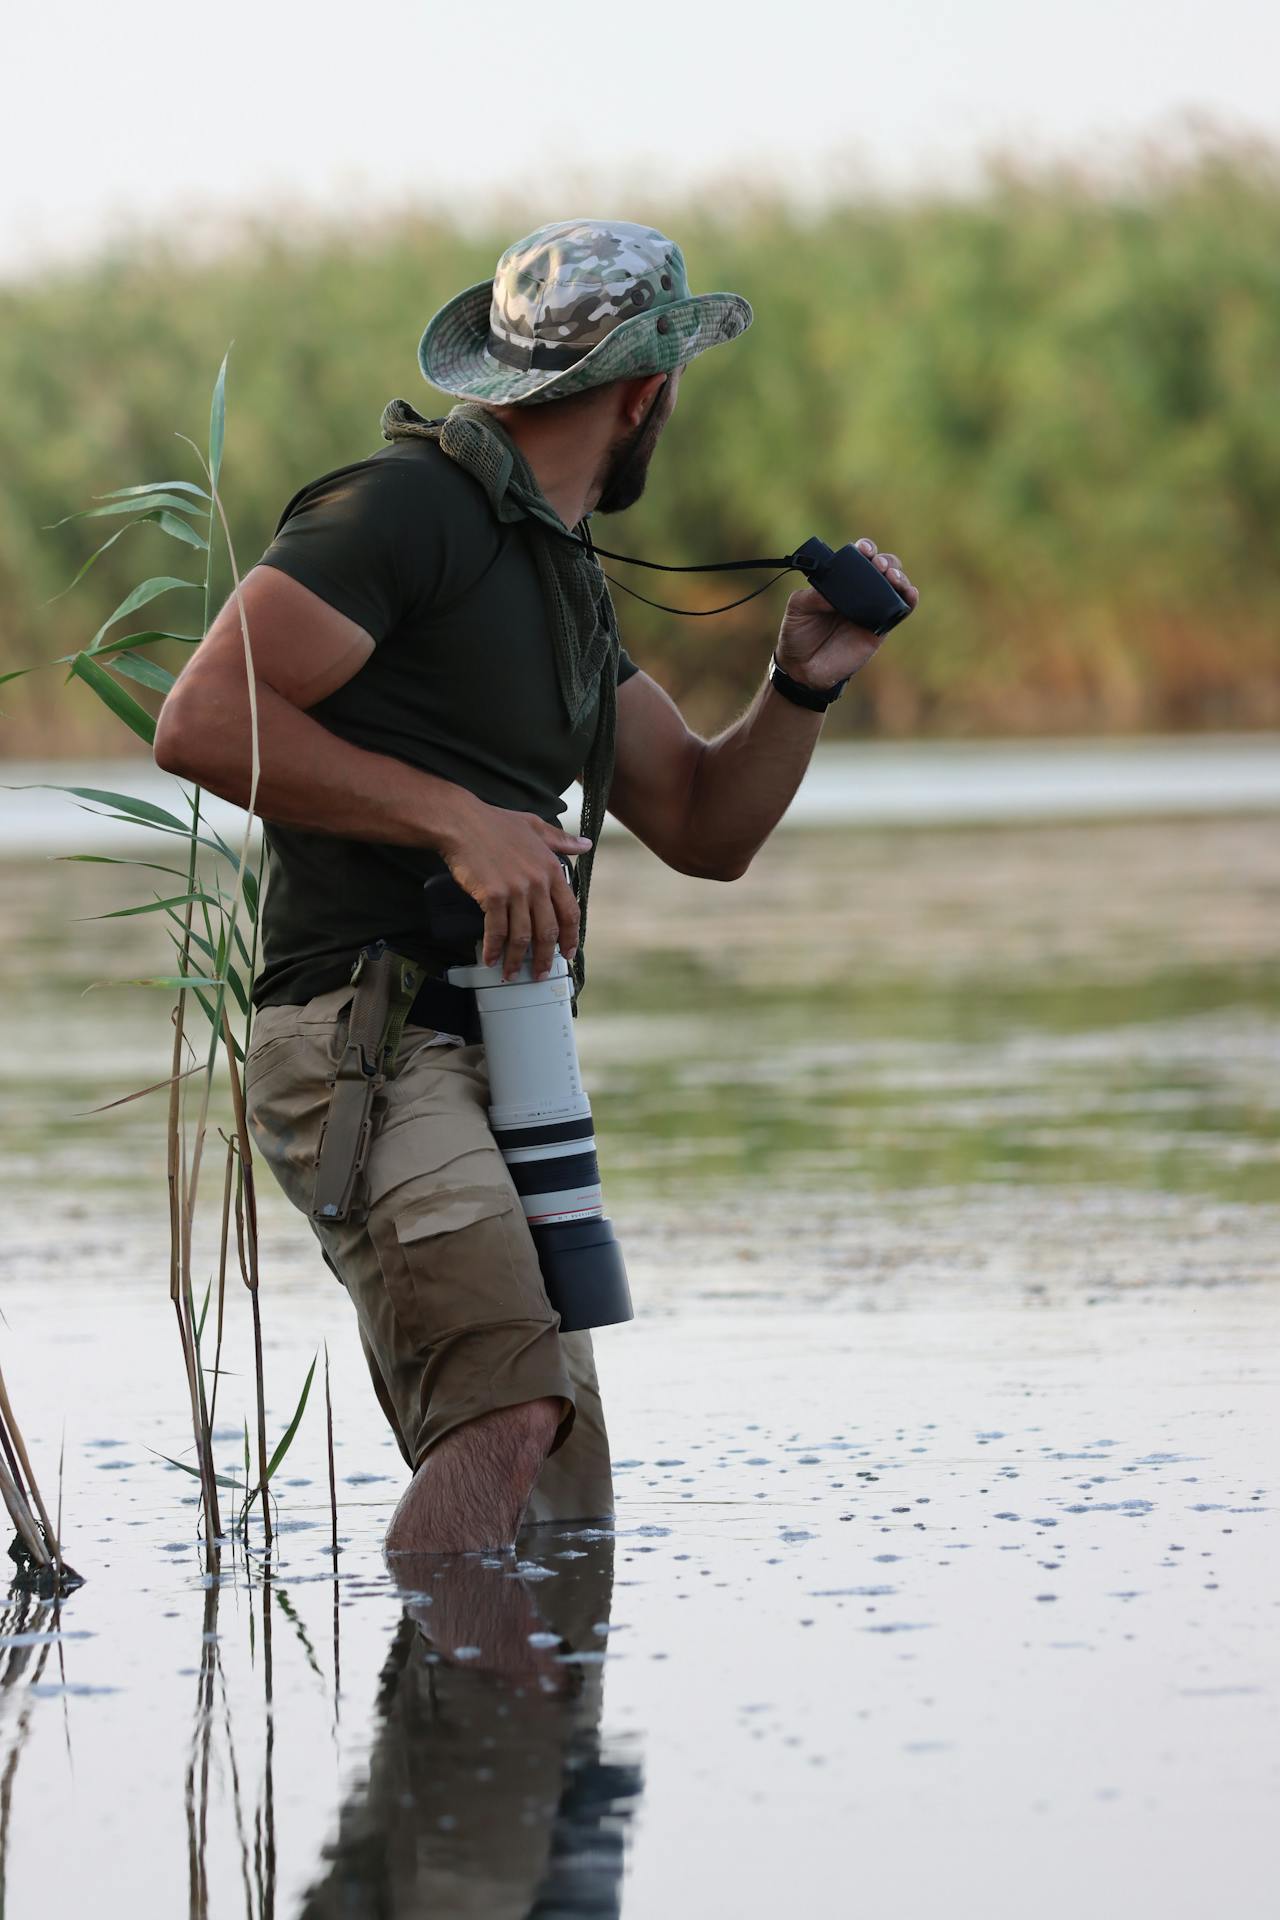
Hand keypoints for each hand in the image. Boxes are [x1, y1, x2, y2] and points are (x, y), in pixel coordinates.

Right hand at [439, 796, 589, 981]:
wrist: (462, 822)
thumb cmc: (495, 823)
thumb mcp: (535, 826)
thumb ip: (562, 840)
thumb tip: (586, 845)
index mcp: (551, 869)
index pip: (569, 912)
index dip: (570, 937)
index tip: (568, 953)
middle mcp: (537, 883)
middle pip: (547, 931)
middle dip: (545, 957)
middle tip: (540, 973)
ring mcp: (515, 891)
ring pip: (522, 936)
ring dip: (517, 960)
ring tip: (512, 973)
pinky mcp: (492, 896)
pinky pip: (496, 931)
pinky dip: (494, 948)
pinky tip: (491, 959)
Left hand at [776, 537, 918, 692]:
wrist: (803, 667)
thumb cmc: (798, 634)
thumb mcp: (798, 607)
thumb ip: (813, 595)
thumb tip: (835, 592)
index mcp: (841, 582)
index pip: (859, 559)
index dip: (866, 549)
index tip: (863, 550)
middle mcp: (859, 593)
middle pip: (883, 567)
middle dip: (886, 560)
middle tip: (878, 565)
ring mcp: (872, 609)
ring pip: (896, 586)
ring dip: (900, 576)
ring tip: (892, 577)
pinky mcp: (881, 628)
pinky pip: (901, 611)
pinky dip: (910, 600)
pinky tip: (910, 593)